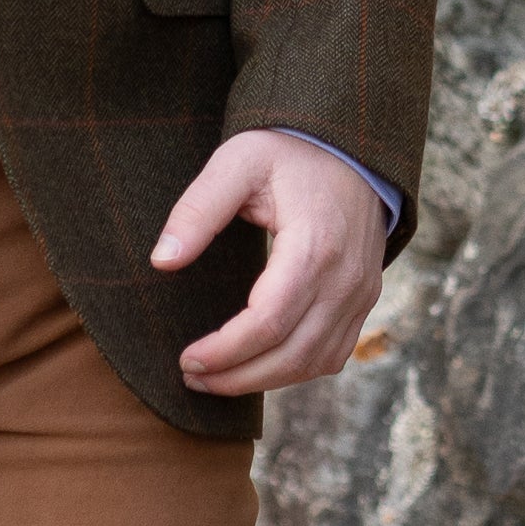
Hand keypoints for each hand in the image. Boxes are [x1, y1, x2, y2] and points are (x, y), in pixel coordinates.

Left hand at [150, 131, 388, 394]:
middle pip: (292, 354)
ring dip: (265, 380)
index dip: (226, 351)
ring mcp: (361, 292)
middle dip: (238, 377)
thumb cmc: (286, 150)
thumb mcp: (237, 163)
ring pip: (316, 362)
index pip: (268, 321)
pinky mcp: (364, 298)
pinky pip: (335, 353)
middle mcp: (345, 278)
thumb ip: (198, 210)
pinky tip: (259, 365)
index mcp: (314, 246)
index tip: (187, 358)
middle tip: (192, 376)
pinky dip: (296, 369)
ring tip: (217, 378)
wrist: (348, 145)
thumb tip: (160, 261)